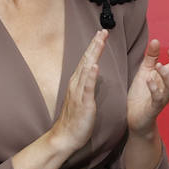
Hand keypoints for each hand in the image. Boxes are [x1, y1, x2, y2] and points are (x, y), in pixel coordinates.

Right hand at [50, 29, 106, 152]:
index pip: (87, 61)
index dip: (94, 47)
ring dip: (94, 54)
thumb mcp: (82, 98)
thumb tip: (93, 73)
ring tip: (100, 41)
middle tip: (103, 31)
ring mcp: (79, 93)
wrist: (65, 137)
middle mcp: (76, 84)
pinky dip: (91, 76)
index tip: (101, 34)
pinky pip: (87, 87)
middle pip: (87, 60)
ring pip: (87, 69)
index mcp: (77, 83)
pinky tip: (96, 66)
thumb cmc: (75, 120)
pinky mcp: (83, 103)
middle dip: (95, 45)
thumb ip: (86, 85)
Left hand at [127, 37, 168, 135]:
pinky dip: (155, 89)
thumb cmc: (142, 94)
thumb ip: (151, 57)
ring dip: (167, 75)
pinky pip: (158, 98)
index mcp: (168, 76)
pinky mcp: (154, 107)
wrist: (137, 118)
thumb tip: (156, 40)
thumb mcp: (145, 71)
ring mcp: (163, 97)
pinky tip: (149, 80)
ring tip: (159, 65)